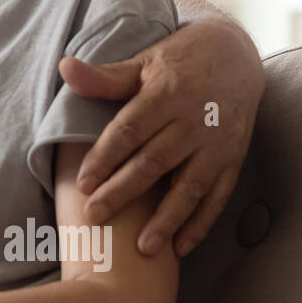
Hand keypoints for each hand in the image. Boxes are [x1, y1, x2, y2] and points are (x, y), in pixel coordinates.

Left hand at [60, 20, 263, 257]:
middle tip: (94, 218)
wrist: (236, 54)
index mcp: (166, 94)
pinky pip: (218, 196)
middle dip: (123, 192)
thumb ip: (106, 76)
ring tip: (143, 248)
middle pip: (154, 162)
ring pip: (189, 186)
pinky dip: (200, 223)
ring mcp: (217, 144)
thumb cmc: (179, 59)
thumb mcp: (143, 60)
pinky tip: (181, 248)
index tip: (82, 184)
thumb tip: (65, 68)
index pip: (130, 131)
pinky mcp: (234, 159)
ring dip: (166, 219)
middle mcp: (194, 121)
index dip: (105, 157)